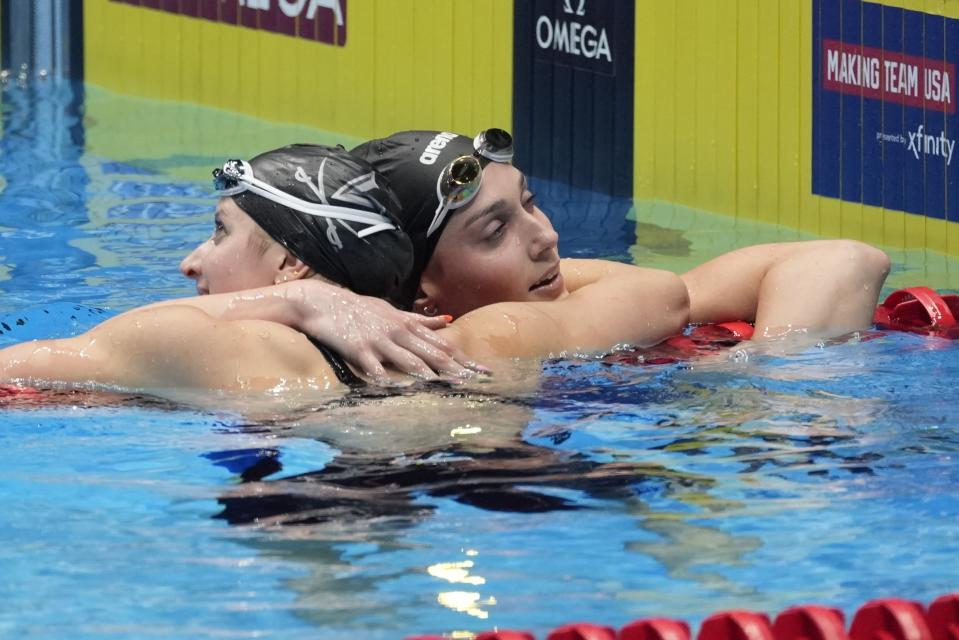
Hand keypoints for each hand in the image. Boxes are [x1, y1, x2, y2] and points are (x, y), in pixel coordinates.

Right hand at [295, 288, 488, 383]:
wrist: (324, 302)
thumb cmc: (360, 309)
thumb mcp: (392, 310)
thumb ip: (419, 319)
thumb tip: (447, 320)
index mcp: (408, 324)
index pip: (442, 344)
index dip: (464, 358)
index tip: (484, 370)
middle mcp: (398, 332)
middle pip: (432, 353)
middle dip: (456, 368)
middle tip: (476, 381)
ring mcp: (379, 341)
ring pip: (409, 359)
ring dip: (430, 374)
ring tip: (449, 386)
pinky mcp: (359, 350)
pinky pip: (375, 368)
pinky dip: (387, 379)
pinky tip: (399, 390)